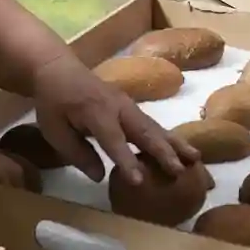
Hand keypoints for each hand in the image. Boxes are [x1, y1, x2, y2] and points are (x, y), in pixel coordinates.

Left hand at [22, 50, 194, 185]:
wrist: (59, 69)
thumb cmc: (53, 103)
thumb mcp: (54, 130)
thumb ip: (77, 153)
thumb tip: (101, 176)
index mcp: (96, 112)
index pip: (113, 140)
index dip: (126, 160)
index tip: (139, 180)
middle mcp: (118, 107)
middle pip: (144, 131)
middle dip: (164, 152)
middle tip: (180, 171)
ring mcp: (128, 104)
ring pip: (155, 126)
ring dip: (176, 143)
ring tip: (196, 159)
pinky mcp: (132, 107)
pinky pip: (153, 123)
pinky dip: (170, 138)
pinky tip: (183, 150)